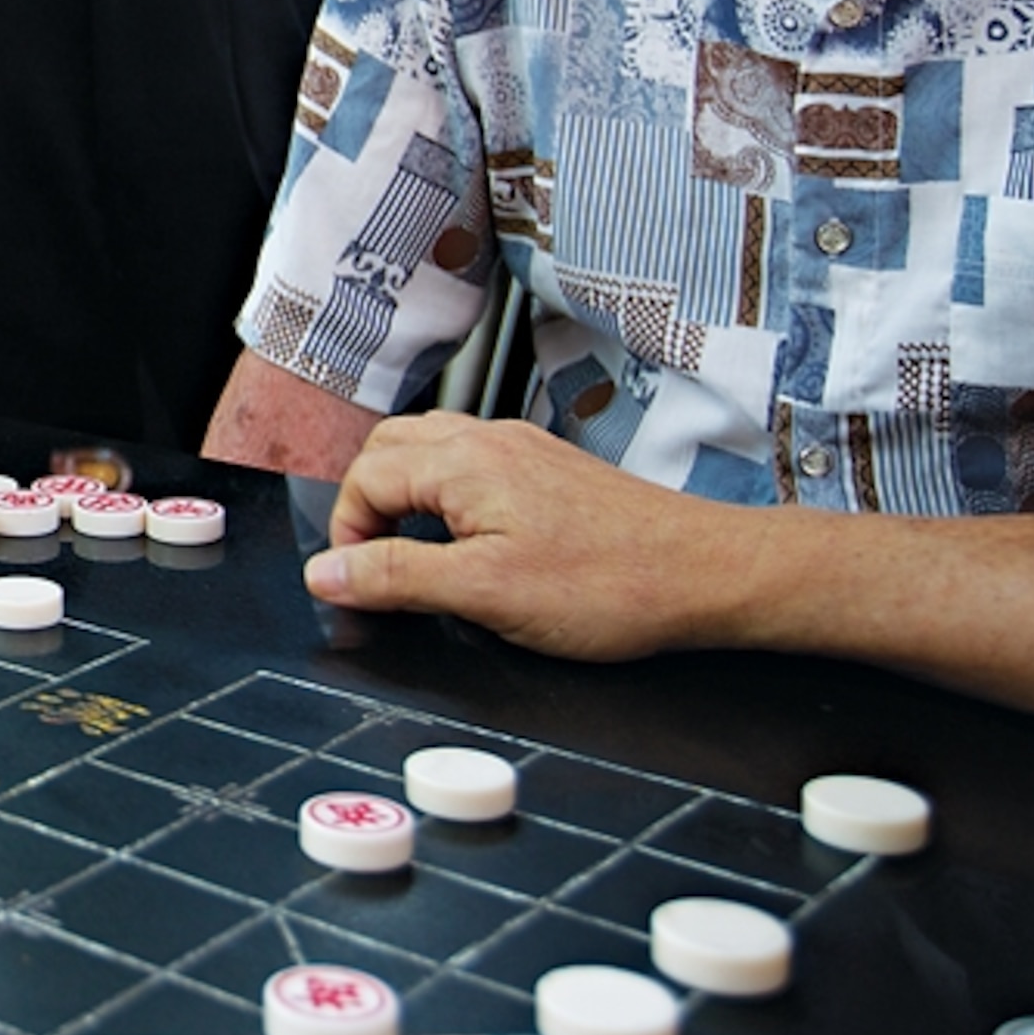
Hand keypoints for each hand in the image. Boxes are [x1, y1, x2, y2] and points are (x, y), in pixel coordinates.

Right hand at [308, 413, 797, 661]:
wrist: (705, 573)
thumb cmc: (614, 583)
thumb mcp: (486, 593)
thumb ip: (398, 577)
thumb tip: (328, 572)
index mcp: (464, 463)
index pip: (364, 478)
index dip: (346, 535)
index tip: (357, 583)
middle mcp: (489, 441)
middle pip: (388, 448)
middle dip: (364, 502)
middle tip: (374, 563)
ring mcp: (522, 449)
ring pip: (429, 448)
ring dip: (403, 492)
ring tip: (411, 549)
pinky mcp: (549, 467)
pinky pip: (470, 460)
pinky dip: (444, 491)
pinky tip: (467, 537)